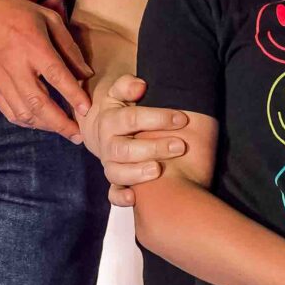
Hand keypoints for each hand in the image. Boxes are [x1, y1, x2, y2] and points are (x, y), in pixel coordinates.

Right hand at [0, 0, 92, 139]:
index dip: (73, 95)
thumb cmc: (17, 13)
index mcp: (33, 46)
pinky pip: (9, 111)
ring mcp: (1, 80)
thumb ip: (68, 46)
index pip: (56, 75)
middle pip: (39, 102)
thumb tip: (86, 74)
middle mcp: (16, 67)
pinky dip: (26, 122)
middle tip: (78, 135)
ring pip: (24, 112)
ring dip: (45, 126)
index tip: (87, 110)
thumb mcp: (49, 18)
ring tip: (63, 131)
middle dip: (60, 123)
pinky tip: (40, 124)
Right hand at [83, 76, 190, 204]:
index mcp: (110, 120)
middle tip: (179, 146)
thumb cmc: (121, 110)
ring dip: (138, 173)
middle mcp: (108, 144)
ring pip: (118, 173)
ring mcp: (110, 164)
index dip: (157, 118)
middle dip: (153, 148)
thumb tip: (139, 86)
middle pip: (125, 149)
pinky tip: (134, 198)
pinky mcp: (114, 181)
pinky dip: (121, 198)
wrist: (102, 132)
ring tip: (158, 169)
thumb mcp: (119, 93)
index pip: (131, 118)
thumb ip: (127, 85)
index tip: (181, 119)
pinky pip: (113, 193)